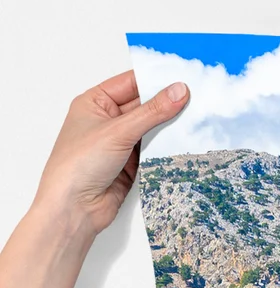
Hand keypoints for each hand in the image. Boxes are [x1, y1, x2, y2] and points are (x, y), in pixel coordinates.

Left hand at [34, 70, 188, 236]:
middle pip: (144, 107)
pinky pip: (154, 151)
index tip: (183, 78)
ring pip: (152, 130)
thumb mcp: (118, 131)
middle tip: (196, 100)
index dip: (156, 80)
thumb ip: (152, 112)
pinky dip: (167, 148)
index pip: (131, 83)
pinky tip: (184, 143)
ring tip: (196, 120)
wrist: (74, 209)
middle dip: (167, 105)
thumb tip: (178, 91)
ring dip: (169, 129)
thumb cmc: (78, 165)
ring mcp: (120, 144)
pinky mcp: (132, 165)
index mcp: (95, 103)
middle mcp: (107, 121)